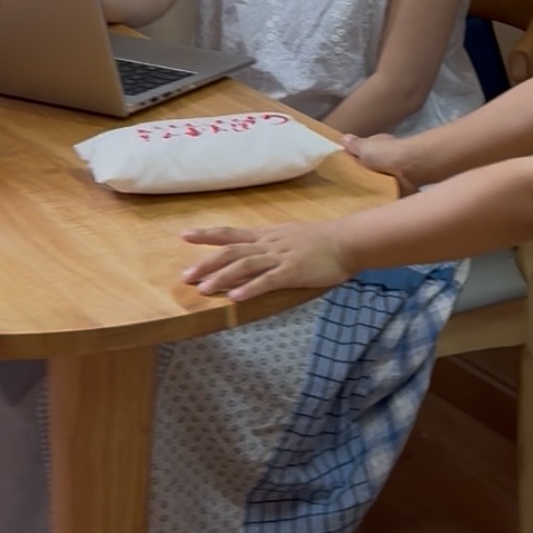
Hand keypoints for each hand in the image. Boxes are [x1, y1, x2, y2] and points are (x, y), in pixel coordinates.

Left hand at [181, 221, 349, 301]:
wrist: (347, 241)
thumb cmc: (322, 240)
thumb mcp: (291, 235)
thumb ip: (272, 242)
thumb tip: (254, 247)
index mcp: (267, 235)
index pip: (232, 234)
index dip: (208, 234)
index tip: (185, 236)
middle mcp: (269, 244)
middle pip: (232, 251)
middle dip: (207, 262)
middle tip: (186, 276)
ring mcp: (280, 257)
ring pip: (245, 265)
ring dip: (222, 277)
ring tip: (203, 289)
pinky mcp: (292, 272)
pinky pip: (267, 281)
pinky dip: (250, 289)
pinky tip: (235, 298)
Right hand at [343, 131, 418, 194]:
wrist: (410, 168)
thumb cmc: (386, 154)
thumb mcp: (365, 147)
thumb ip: (354, 145)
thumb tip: (343, 137)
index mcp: (378, 145)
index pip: (362, 152)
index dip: (352, 160)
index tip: (340, 170)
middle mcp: (386, 158)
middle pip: (368, 168)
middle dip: (360, 176)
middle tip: (343, 188)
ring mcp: (392, 173)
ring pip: (376, 181)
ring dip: (369, 187)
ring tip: (353, 199)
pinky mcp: (397, 187)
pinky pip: (384, 193)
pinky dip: (379, 197)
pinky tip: (368, 203)